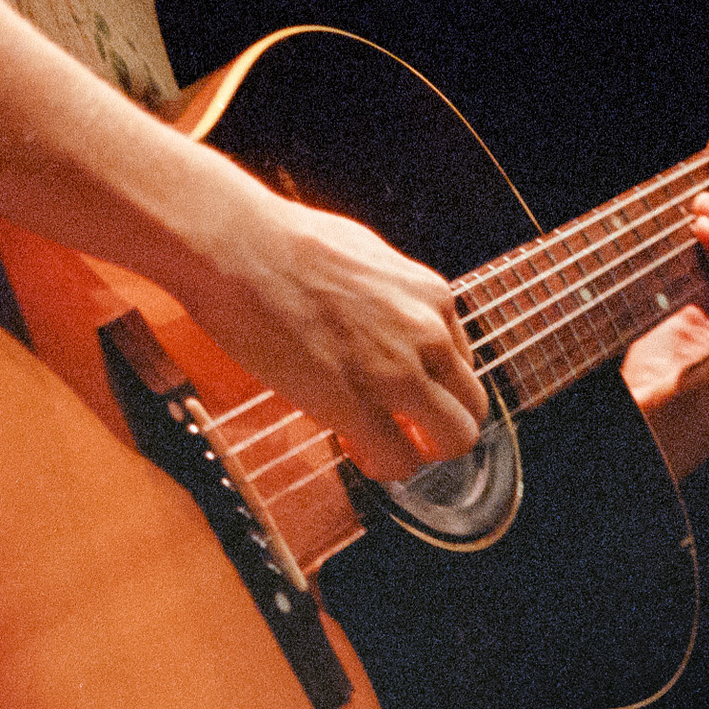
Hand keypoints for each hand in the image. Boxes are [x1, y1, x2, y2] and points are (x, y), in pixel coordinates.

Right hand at [175, 184, 485, 484]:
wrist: (237, 248)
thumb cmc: (281, 243)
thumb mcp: (362, 256)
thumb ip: (387, 294)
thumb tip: (378, 314)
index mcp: (430, 294)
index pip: (461, 361)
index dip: (431, 384)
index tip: (399, 391)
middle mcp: (426, 332)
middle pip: (471, 405)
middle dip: (438, 425)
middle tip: (399, 427)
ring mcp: (396, 371)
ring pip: (454, 439)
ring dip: (420, 451)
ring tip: (380, 444)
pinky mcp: (355, 405)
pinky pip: (398, 460)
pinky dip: (383, 465)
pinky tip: (355, 449)